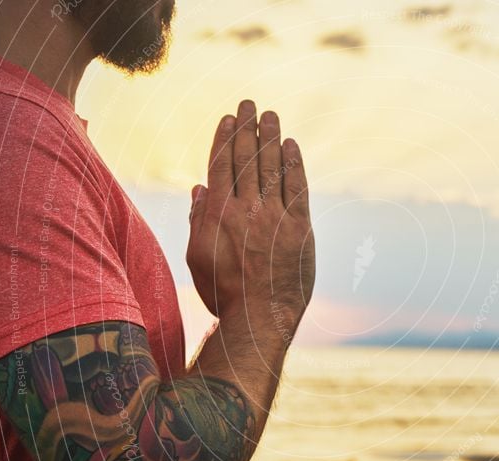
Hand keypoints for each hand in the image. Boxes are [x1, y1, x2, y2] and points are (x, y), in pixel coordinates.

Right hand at [187, 100, 314, 333]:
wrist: (259, 319)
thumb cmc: (224, 293)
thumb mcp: (198, 257)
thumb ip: (199, 220)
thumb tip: (199, 187)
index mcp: (217, 214)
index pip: (221, 164)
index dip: (225, 137)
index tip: (229, 117)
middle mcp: (245, 209)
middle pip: (246, 158)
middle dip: (247, 127)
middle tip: (250, 103)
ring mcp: (274, 216)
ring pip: (272, 167)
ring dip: (271, 137)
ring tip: (270, 116)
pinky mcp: (300, 228)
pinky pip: (297, 187)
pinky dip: (294, 164)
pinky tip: (292, 146)